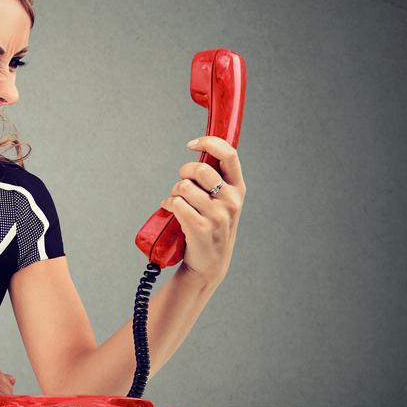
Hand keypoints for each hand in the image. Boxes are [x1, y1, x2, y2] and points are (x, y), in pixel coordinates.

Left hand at [160, 136, 245, 283]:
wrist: (209, 264)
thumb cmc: (213, 227)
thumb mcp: (224, 202)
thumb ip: (216, 178)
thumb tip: (199, 148)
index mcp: (238, 189)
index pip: (229, 154)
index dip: (209, 142)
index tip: (192, 143)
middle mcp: (231, 201)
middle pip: (199, 169)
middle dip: (183, 172)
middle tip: (182, 183)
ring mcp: (217, 216)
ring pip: (183, 187)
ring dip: (174, 192)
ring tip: (178, 202)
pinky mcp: (199, 228)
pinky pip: (175, 203)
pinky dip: (167, 204)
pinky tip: (170, 210)